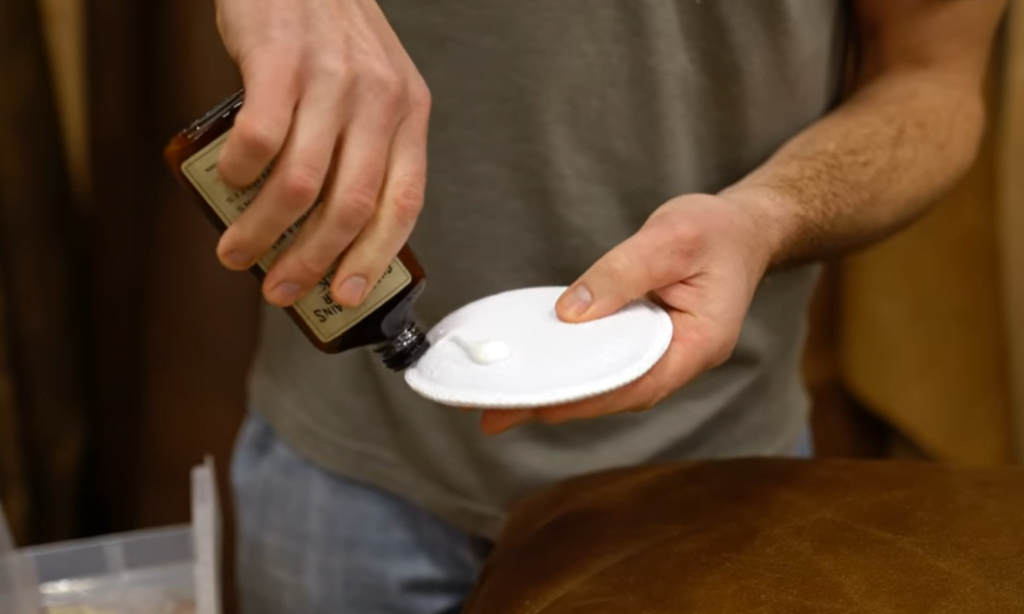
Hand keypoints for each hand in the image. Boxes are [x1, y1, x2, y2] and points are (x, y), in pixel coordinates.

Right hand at [213, 0, 430, 306]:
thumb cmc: (328, 32)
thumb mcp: (373, 87)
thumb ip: (365, 149)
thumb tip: (333, 231)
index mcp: (407, 112)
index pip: (403, 203)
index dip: (374, 258)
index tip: (348, 294)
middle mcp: (378, 98)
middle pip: (351, 206)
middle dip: (312, 262)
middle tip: (281, 288)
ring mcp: (330, 79)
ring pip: (301, 185)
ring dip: (263, 232)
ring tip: (237, 250)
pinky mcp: (279, 60)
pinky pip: (260, 139)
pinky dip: (240, 173)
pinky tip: (231, 181)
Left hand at [479, 193, 776, 434]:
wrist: (744, 228)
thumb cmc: (716, 230)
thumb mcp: (670, 238)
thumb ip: (621, 273)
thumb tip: (570, 313)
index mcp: (701, 343)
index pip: (638, 383)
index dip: (587, 397)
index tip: (538, 404)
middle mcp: (684, 359)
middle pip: (618, 393)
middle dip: (560, 405)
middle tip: (497, 415)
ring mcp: (667, 354)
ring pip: (612, 382)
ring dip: (563, 391)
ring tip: (506, 401)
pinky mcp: (649, 341)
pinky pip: (610, 361)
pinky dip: (576, 365)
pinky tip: (541, 366)